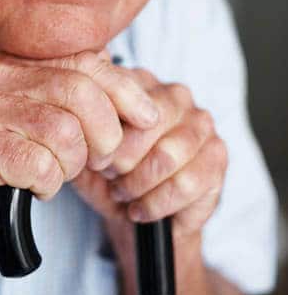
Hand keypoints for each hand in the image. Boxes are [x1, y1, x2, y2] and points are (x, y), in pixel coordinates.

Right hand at [0, 52, 158, 247]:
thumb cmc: (19, 159)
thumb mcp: (55, 119)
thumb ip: (88, 97)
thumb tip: (144, 104)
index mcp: (15, 60)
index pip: (84, 61)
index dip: (124, 90)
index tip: (149, 118)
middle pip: (79, 93)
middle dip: (104, 134)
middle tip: (100, 160)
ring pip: (64, 132)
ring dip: (72, 164)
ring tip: (57, 171)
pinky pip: (42, 166)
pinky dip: (50, 185)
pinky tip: (36, 186)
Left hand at [72, 68, 227, 238]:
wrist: (133, 212)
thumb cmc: (106, 174)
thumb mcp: (84, 147)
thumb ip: (80, 121)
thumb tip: (77, 102)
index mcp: (142, 82)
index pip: (125, 96)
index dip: (107, 135)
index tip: (96, 159)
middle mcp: (176, 95)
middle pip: (148, 124)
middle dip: (123, 160)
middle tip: (110, 176)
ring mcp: (201, 124)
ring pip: (167, 157)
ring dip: (139, 184)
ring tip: (123, 192)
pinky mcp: (218, 157)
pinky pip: (186, 184)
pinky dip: (157, 204)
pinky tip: (141, 208)